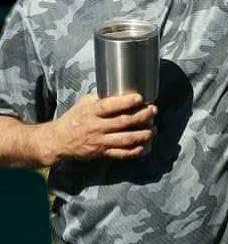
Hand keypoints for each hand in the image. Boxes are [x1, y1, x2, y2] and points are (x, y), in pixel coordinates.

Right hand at [39, 93, 156, 164]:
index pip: (109, 106)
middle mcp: (96, 127)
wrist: (58, 141)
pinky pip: (120, 154)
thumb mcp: (83, 104)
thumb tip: (119, 89)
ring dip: (142, 134)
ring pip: (125, 139)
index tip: (140, 98)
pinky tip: (144, 146)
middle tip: (153, 111)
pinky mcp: (101, 153)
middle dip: (141, 116)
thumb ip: (100, 98)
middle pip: (122, 122)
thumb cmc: (73, 119)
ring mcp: (99, 141)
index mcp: (91, 112)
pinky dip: (134, 151)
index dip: (126, 102)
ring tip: (153, 129)